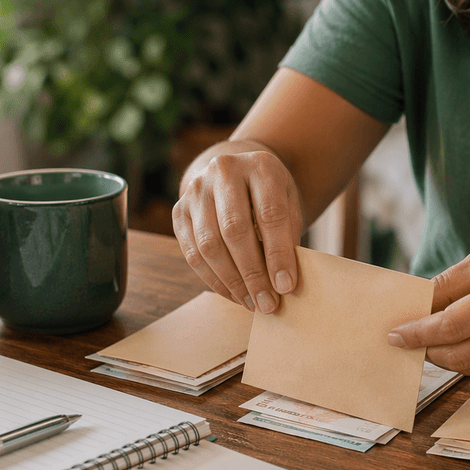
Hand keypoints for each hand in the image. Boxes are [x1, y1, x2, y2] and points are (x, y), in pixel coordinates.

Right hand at [172, 150, 302, 313]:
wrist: (236, 173)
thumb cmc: (269, 196)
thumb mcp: (290, 204)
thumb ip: (288, 236)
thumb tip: (283, 283)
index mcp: (260, 166)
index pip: (270, 214)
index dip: (278, 254)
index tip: (286, 287)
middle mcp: (223, 171)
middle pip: (235, 230)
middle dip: (253, 274)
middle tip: (268, 304)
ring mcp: (196, 190)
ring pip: (209, 244)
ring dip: (232, 281)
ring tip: (252, 303)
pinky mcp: (179, 210)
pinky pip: (193, 253)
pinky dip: (214, 280)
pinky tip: (233, 294)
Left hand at [388, 233, 469, 373]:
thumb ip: (449, 283)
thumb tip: (416, 304)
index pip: (451, 325)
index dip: (418, 333)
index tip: (395, 335)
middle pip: (458, 354)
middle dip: (425, 350)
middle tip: (406, 338)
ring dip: (442, 356)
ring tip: (426, 339)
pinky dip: (464, 355)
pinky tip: (454, 340)